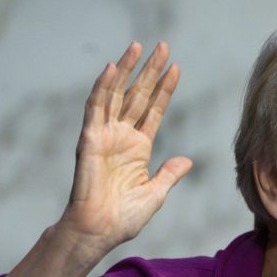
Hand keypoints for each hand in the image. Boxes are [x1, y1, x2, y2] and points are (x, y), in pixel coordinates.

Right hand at [60, 41, 191, 252]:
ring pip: (117, 94)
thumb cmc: (124, 217)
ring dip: (128, 70)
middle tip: (163, 46)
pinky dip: (103, 88)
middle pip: (139, 95)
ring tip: (139, 46)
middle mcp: (122, 136)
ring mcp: (105, 135)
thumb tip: (187, 160)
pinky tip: (114, 68)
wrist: (101, 230)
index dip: (165, 89)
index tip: (176, 68)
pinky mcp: (90, 139)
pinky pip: (96, 108)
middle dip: (150, 71)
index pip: (155, 110)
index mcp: (139, 147)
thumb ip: (169, 174)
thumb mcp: (156, 193)